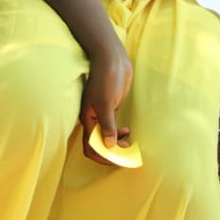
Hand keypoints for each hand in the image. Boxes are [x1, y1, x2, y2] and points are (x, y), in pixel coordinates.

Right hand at [80, 43, 133, 164]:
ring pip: (107, 137)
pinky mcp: (111, 108)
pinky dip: (120, 134)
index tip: (119, 159)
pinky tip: (128, 131)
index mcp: (88, 119)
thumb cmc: (106, 78)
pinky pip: (113, 128)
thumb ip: (107, 124)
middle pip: (99, 145)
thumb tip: (109, 145)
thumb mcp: (106, 102)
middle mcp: (93, 120)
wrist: (112, 59)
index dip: (103, 157)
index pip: (91, 147)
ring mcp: (102, 114)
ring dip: (118, 144)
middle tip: (129, 152)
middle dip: (113, 152)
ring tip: (130, 142)